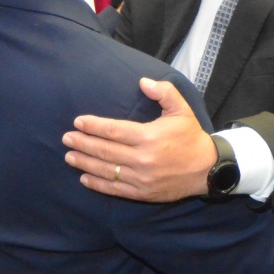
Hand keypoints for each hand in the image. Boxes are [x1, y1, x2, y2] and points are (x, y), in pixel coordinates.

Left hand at [66, 77, 214, 201]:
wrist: (207, 169)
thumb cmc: (191, 137)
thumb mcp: (182, 110)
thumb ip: (163, 92)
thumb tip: (142, 81)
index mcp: (149, 137)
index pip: (113, 130)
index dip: (93, 126)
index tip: (78, 122)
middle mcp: (142, 159)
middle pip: (105, 150)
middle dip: (83, 143)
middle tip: (66, 138)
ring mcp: (141, 178)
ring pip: (106, 170)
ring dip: (84, 163)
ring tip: (69, 156)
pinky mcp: (142, 192)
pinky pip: (115, 188)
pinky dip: (97, 184)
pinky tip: (84, 178)